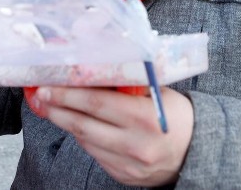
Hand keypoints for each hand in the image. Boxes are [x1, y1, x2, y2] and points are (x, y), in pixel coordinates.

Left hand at [24, 85, 193, 185]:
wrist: (199, 152)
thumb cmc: (177, 115)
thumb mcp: (158, 92)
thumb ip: (128, 82)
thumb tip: (91, 65)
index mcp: (145, 118)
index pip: (96, 103)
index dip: (67, 94)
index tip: (47, 85)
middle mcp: (135, 144)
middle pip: (83, 124)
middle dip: (57, 108)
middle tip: (41, 95)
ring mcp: (128, 164)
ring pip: (85, 141)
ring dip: (66, 123)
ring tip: (53, 107)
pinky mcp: (124, 176)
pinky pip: (95, 154)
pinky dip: (83, 138)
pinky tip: (77, 124)